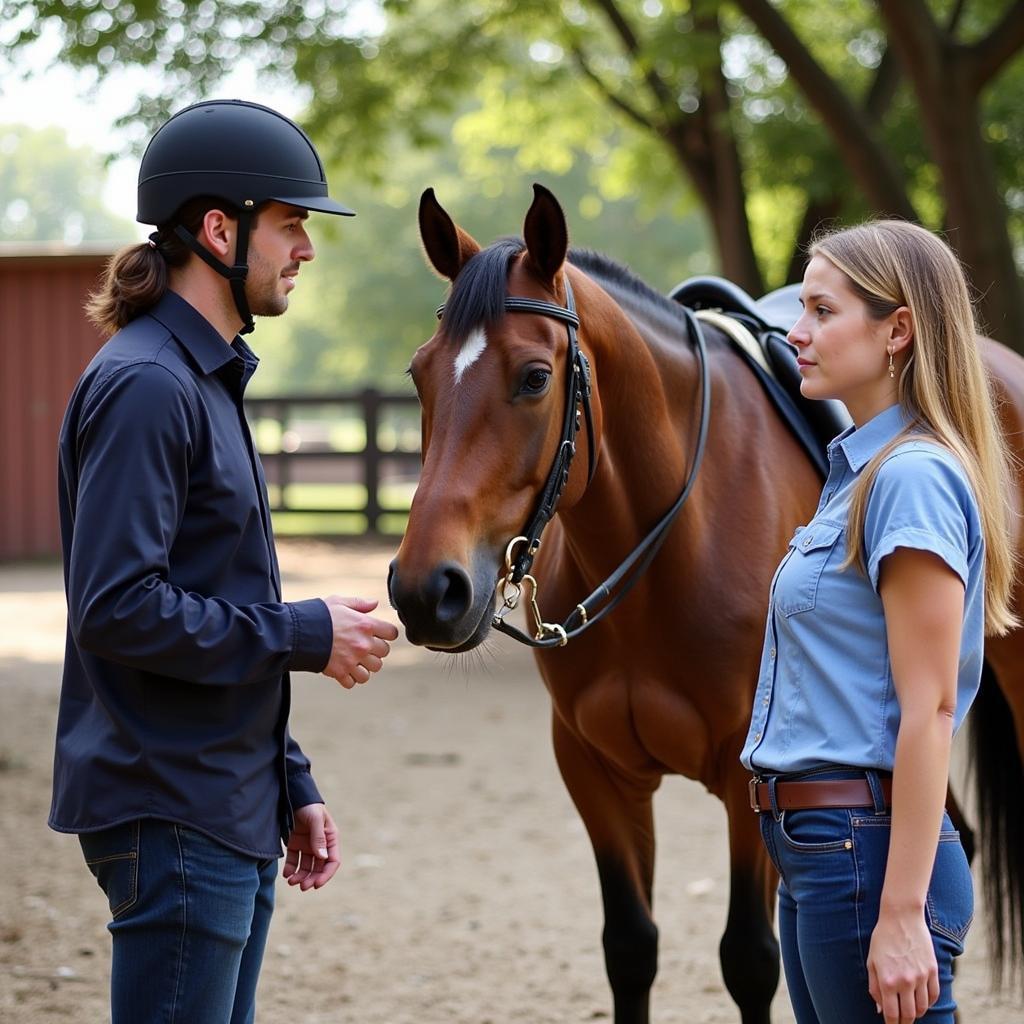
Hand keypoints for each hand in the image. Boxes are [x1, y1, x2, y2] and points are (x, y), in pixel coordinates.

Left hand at [283, 803, 339, 890]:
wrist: (291, 796)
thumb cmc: (308, 805)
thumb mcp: (315, 819)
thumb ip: (318, 838)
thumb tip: (322, 858)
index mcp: (330, 838)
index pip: (332, 861)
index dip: (326, 875)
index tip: (316, 885)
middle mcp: (320, 844)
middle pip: (319, 868)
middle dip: (312, 879)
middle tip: (302, 887)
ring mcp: (307, 845)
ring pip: (306, 867)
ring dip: (300, 876)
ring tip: (291, 882)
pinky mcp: (294, 844)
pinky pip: (293, 861)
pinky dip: (290, 869)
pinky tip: (286, 873)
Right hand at [322, 595, 398, 687]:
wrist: (296, 633)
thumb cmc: (318, 615)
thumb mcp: (339, 602)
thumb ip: (359, 603)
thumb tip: (375, 603)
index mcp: (365, 625)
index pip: (392, 634)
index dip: (386, 634)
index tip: (378, 634)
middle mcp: (363, 644)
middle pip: (384, 653)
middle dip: (376, 650)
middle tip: (363, 647)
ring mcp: (353, 660)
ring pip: (373, 670)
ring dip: (366, 666)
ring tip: (355, 660)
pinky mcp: (340, 672)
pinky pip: (355, 682)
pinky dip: (350, 678)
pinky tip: (344, 669)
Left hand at [867, 907, 938, 1021]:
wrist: (901, 918)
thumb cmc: (882, 939)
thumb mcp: (872, 962)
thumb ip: (875, 987)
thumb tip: (879, 1009)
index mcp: (888, 980)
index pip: (892, 1014)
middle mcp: (905, 981)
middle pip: (909, 1015)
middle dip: (904, 1023)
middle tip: (901, 1023)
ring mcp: (921, 976)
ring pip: (923, 1008)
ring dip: (917, 1014)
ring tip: (910, 1011)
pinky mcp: (932, 970)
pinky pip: (934, 995)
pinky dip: (928, 1003)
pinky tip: (922, 1001)